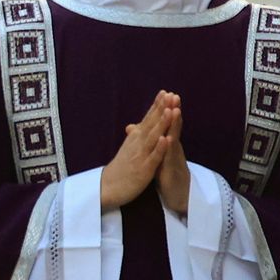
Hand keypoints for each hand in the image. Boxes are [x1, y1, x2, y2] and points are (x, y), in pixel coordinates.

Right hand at [100, 91, 178, 210]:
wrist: (108, 187)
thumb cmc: (120, 168)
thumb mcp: (128, 148)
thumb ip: (135, 136)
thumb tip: (136, 125)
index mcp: (135, 138)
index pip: (147, 118)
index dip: (156, 106)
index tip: (165, 92)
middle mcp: (137, 143)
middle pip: (151, 123)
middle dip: (161, 109)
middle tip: (169, 94)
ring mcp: (141, 155)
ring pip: (153, 137)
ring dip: (162, 123)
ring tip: (170, 110)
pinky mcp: (144, 169)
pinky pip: (153, 157)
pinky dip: (159, 147)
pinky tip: (166, 138)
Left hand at [156, 97, 189, 215]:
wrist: (177, 194)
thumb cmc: (166, 172)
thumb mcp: (155, 154)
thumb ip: (149, 139)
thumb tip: (135, 126)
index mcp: (166, 143)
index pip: (165, 123)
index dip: (164, 109)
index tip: (164, 92)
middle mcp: (172, 148)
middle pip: (173, 126)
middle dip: (173, 111)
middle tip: (174, 94)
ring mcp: (173, 158)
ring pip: (174, 139)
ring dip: (175, 125)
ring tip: (175, 110)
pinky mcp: (172, 170)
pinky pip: (170, 158)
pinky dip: (170, 148)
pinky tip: (169, 138)